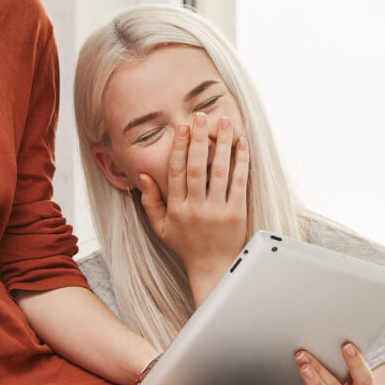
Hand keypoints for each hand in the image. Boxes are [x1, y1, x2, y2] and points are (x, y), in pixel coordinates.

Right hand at [137, 113, 249, 266]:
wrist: (214, 269)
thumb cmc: (187, 245)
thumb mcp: (161, 227)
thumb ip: (150, 201)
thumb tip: (143, 176)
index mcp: (176, 209)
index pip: (176, 172)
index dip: (179, 147)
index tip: (182, 127)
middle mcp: (196, 209)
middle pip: (197, 167)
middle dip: (199, 139)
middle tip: (201, 116)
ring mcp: (217, 211)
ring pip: (219, 171)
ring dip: (222, 144)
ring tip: (224, 121)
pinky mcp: (237, 214)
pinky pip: (239, 183)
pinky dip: (241, 162)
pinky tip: (242, 144)